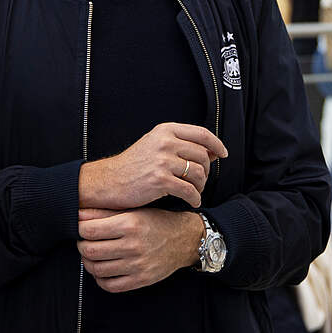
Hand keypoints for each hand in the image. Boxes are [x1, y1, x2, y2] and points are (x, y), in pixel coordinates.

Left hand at [77, 208, 203, 292]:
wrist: (184, 239)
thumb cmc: (156, 221)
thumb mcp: (132, 210)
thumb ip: (104, 212)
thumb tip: (77, 212)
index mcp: (130, 224)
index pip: (88, 230)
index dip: (79, 229)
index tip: (81, 229)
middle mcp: (133, 245)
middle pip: (89, 251)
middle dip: (81, 247)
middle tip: (85, 242)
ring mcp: (137, 265)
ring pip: (97, 269)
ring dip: (89, 263)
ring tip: (94, 255)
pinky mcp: (141, 280)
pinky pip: (110, 286)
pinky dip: (101, 279)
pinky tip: (104, 270)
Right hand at [79, 122, 227, 209]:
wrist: (109, 181)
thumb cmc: (133, 165)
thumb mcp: (155, 146)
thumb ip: (180, 145)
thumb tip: (212, 152)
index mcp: (165, 130)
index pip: (201, 134)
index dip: (216, 144)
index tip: (222, 154)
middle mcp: (165, 142)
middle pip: (203, 155)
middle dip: (206, 171)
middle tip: (200, 181)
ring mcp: (163, 161)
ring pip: (198, 173)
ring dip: (201, 186)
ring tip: (194, 192)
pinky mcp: (161, 180)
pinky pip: (189, 190)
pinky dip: (195, 198)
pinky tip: (192, 201)